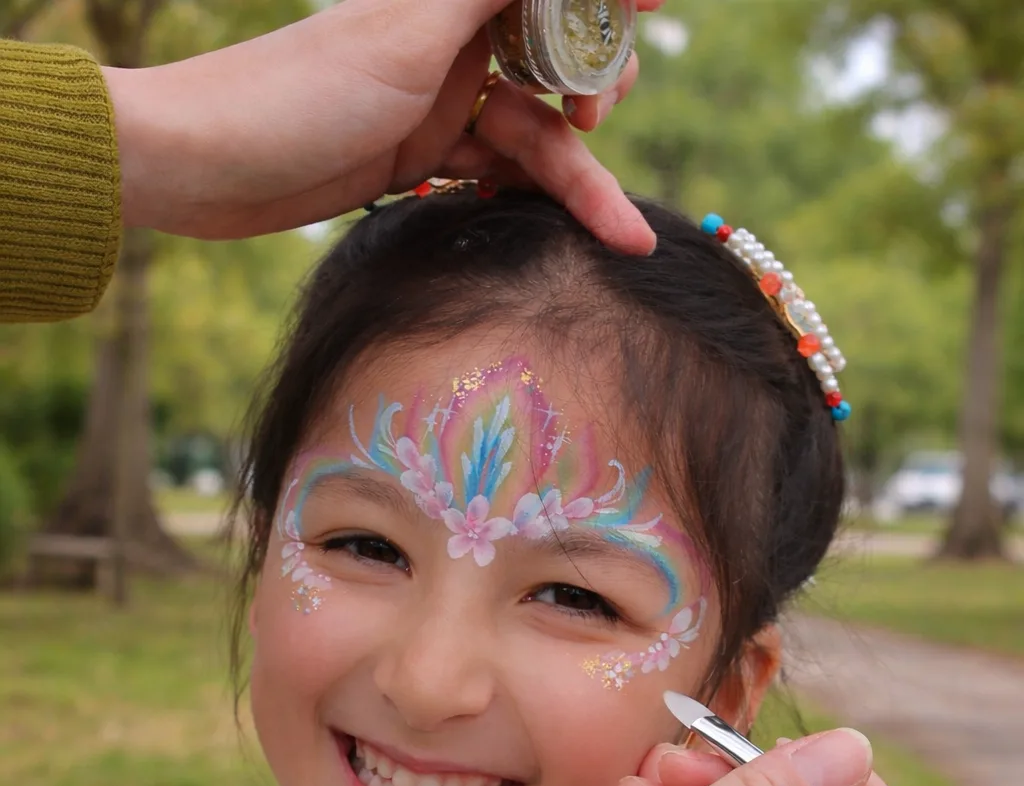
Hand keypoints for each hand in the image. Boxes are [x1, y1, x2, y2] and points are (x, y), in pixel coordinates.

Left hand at [104, 0, 665, 252]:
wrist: (202, 168)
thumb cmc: (295, 94)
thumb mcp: (409, 32)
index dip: (606, 1)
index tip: (661, 3)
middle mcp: (447, 42)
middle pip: (553, 61)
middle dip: (593, 92)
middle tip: (600, 125)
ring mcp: (434, 104)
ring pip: (530, 133)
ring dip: (575, 176)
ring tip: (619, 231)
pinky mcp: (416, 161)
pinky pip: (493, 173)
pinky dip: (524, 195)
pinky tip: (556, 225)